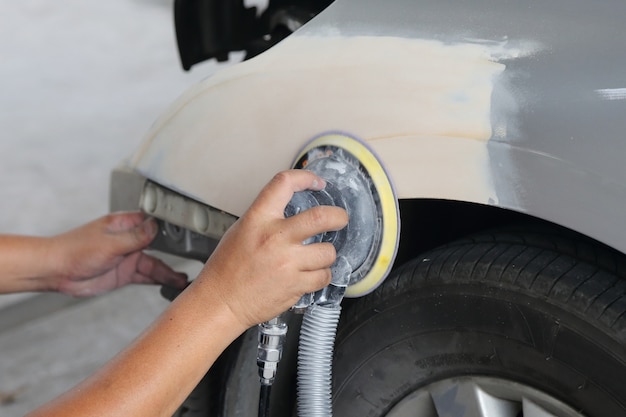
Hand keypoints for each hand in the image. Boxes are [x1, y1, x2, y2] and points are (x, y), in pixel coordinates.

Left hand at [51, 212, 187, 296]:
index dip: (171, 227)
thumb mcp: (110, 243)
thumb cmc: (75, 250)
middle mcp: (129, 240)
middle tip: (195, 259)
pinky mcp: (125, 273)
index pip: (154, 222)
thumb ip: (136, 237)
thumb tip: (156, 227)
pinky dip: (160, 280)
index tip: (189, 233)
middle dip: (176, 253)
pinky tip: (172, 284)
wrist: (56, 272)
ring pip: (155, 263)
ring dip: (169, 271)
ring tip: (185, 279)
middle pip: (160, 245)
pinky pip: (147, 276)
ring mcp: (128, 257)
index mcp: (125, 224)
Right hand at [194, 170, 348, 328]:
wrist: (221, 302)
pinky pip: (323, 276)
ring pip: (327, 252)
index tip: (317, 182)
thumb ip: (267, 218)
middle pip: (321, 217)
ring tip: (315, 257)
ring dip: (326, 254)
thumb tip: (293, 209)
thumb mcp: (242, 230)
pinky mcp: (295, 286)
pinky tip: (310, 274)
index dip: (305, 177)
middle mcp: (275, 238)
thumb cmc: (227, 268)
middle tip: (340, 219)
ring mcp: (287, 263)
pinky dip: (321, 275)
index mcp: (258, 219)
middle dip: (338, 216)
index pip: (284, 184)